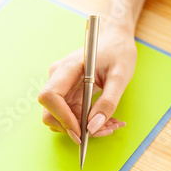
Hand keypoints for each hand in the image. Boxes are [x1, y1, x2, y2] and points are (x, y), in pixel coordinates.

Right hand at [37, 27, 136, 143]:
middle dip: (73, 128)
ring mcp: (60, 86)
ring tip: (110, 124)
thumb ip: (107, 103)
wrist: (115, 39)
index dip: (62, 117)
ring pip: (60, 117)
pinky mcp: (66, 93)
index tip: (82, 131)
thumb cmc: (118, 51)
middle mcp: (57, 78)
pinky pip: (70, 114)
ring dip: (83, 128)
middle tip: (103, 130)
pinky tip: (105, 119)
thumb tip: (92, 128)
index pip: (50, 96)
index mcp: (67, 68)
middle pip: (50, 112)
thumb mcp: (120, 76)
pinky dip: (86, 123)